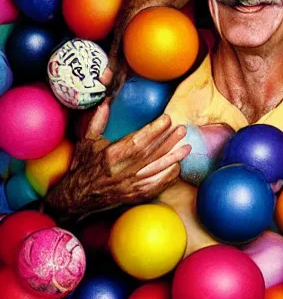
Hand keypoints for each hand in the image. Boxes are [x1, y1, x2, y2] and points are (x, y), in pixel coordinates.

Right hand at [45, 103, 190, 221]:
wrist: (78, 197)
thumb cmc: (83, 167)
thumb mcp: (87, 141)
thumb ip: (98, 121)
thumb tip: (106, 101)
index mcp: (112, 155)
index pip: (138, 140)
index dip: (154, 130)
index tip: (167, 119)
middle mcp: (123, 171)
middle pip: (151, 154)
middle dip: (169, 141)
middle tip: (183, 129)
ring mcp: (130, 185)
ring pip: (157, 170)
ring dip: (173, 158)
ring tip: (187, 147)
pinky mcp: (135, 195)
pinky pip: (156, 186)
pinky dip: (168, 177)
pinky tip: (177, 167)